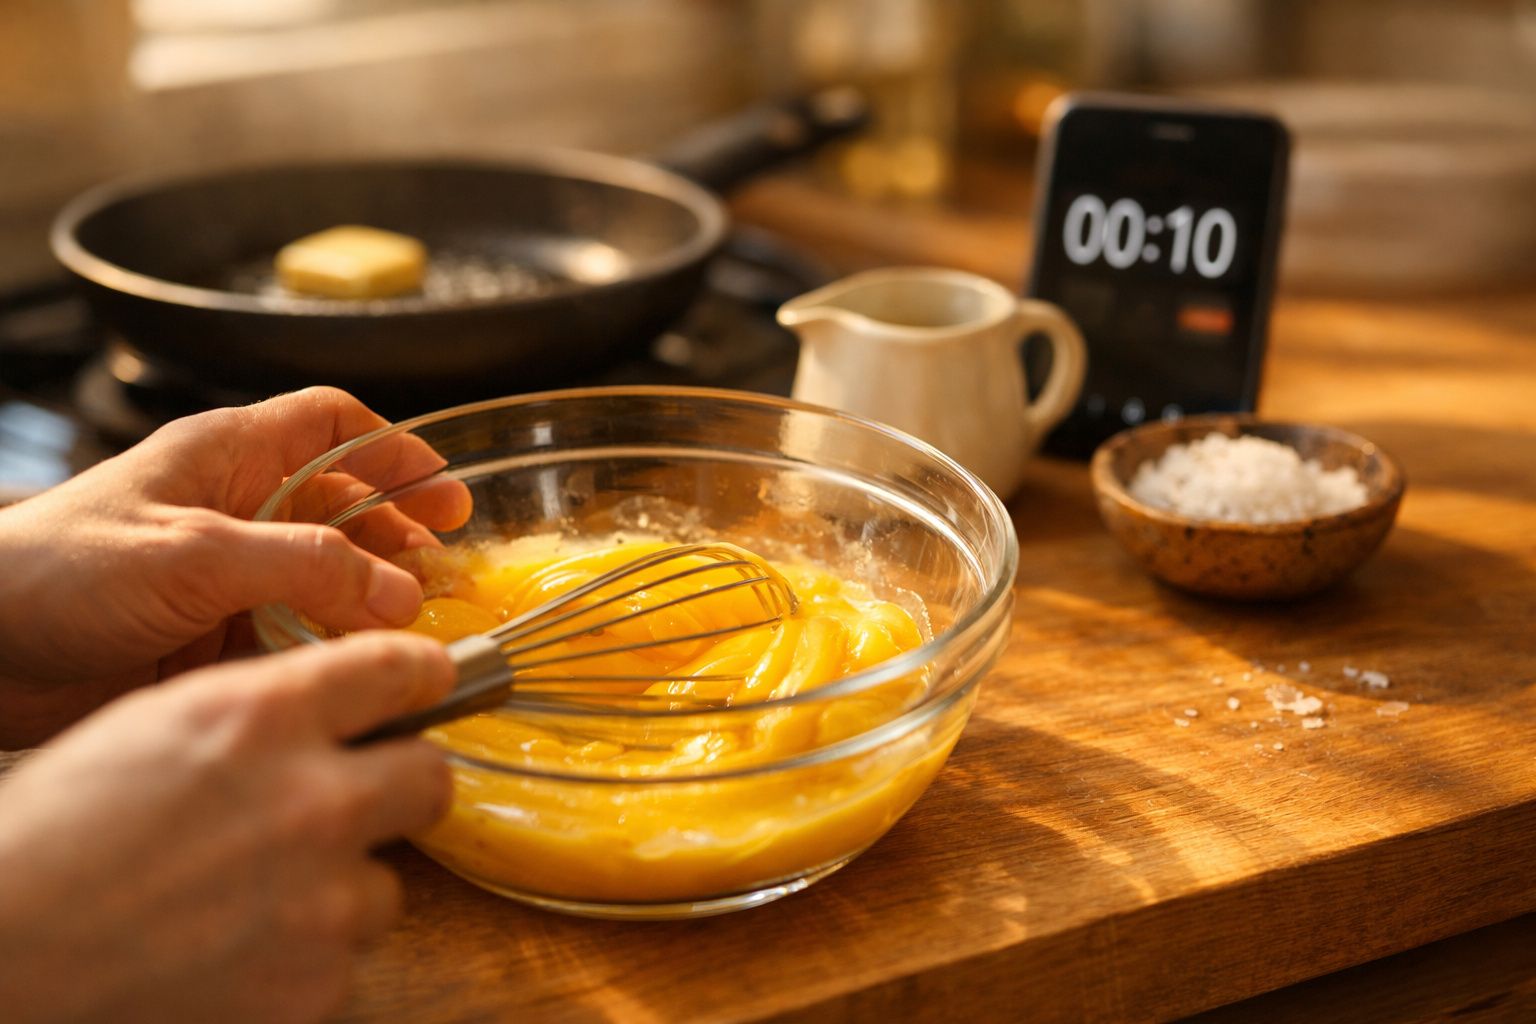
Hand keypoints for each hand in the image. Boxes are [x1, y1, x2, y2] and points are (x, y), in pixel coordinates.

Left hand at [0, 387, 470, 744]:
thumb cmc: (57, 572)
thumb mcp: (194, 553)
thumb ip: (305, 567)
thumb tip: (401, 592)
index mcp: (227, 456)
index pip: (329, 422)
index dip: (393, 447)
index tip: (445, 488)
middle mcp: (234, 509)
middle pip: (342, 506)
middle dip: (398, 535)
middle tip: (449, 573)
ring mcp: (225, 576)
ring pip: (325, 578)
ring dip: (372, 599)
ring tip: (417, 626)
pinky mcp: (211, 637)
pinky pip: (294, 636)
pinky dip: (330, 651)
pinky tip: (356, 668)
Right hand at [0, 632, 453, 1023]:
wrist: (6, 947)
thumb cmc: (57, 829)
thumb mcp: (162, 723)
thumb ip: (266, 708)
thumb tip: (346, 702)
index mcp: (266, 719)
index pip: (398, 670)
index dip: (420, 675)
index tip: (429, 683)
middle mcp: (313, 800)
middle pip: (431, 778)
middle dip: (401, 786)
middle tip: (360, 801)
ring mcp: (322, 899)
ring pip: (385, 883)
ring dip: (337, 887)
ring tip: (256, 896)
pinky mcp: (316, 983)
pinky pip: (345, 958)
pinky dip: (303, 957)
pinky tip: (237, 947)